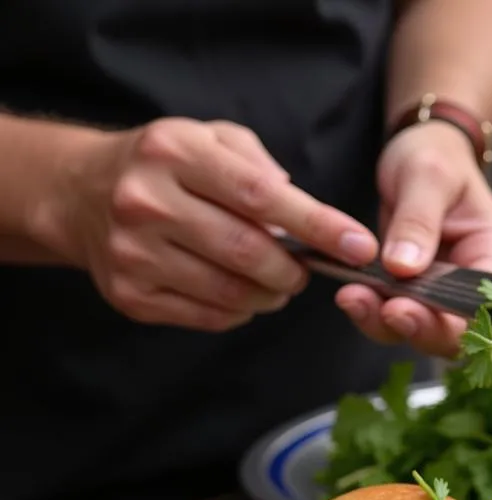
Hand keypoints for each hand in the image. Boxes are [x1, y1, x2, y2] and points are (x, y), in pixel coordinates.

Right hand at [51, 117, 378, 331]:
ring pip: (232, 293)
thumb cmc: (166, 167)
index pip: (261, 196)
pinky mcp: (131, 295)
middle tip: (305, 270)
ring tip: (274, 282)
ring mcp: (134, 253)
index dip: (318, 226)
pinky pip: (209, 317)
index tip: (359, 246)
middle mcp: (147, 202)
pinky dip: (239, 311)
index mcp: (175, 152)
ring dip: (269, 295)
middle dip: (293, 271)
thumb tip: (307, 212)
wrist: (81, 194)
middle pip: (249, 254)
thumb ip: (260, 167)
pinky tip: (237, 291)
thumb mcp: (210, 139)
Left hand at [335, 119, 491, 357]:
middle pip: (455, 333)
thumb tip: (404, 267)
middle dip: (414, 328)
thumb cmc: (435, 156)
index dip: (445, 320)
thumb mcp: (428, 175)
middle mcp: (477, 286)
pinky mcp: (418, 296)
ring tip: (352, 298)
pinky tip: (351, 295)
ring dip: (385, 323)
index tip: (401, 308)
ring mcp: (446, 295)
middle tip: (378, 310)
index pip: (480, 308)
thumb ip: (418, 221)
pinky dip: (373, 312)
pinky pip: (398, 317)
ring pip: (422, 331)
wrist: (419, 152)